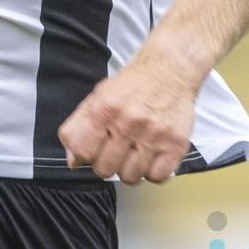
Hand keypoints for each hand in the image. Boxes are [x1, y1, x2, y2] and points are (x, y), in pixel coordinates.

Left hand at [58, 55, 198, 184]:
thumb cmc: (131, 86)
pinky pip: (157, 177)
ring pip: (130, 177)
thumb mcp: (97, 97)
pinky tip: (151, 157)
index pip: (82, 150)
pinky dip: (152, 171)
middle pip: (105, 169)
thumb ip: (79, 127)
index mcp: (104, 108)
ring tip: (134, 153)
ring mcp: (154, 135)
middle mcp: (129, 122)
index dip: (84, 155)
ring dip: (129, 169)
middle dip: (106, 163)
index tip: (93, 150)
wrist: (169, 70)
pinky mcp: (176, 145)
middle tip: (115, 151)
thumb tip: (73, 161)